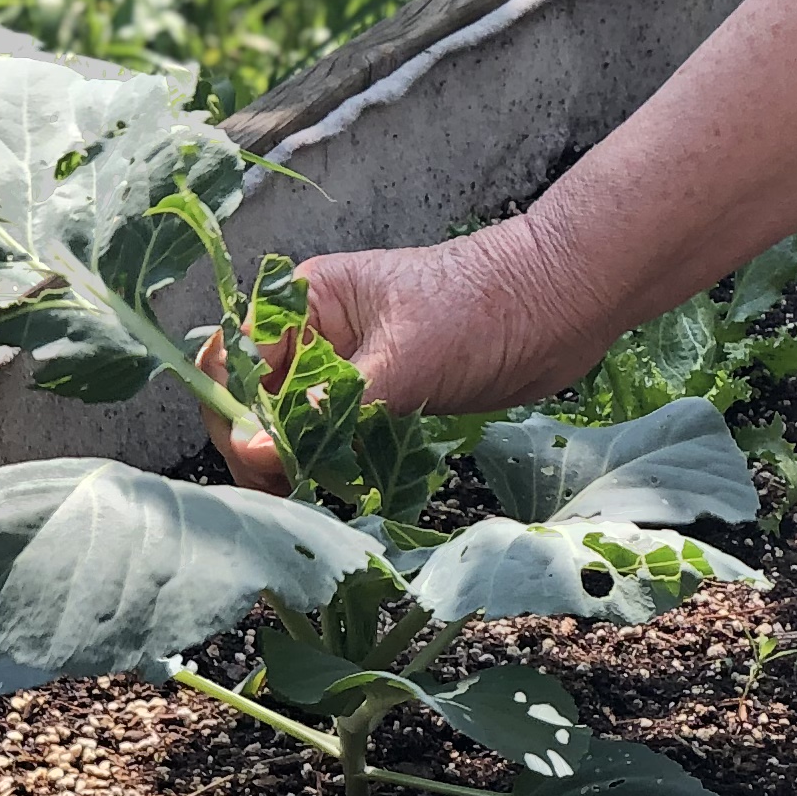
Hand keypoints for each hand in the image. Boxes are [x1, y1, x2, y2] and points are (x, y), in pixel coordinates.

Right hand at [204, 231, 593, 490]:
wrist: (563, 304)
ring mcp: (348, 371)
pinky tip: (349, 487)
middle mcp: (317, 337)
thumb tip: (266, 451)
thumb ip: (334, 408)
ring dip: (299, 464)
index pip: (233, 360)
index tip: (262, 454)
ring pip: (293, 429)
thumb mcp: (404, 357)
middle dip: (262, 448)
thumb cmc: (487, 306)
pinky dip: (336, 468)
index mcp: (306, 303)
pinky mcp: (382, 403)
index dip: (234, 411)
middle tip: (289, 488)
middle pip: (253, 403)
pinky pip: (337, 442)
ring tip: (319, 493)